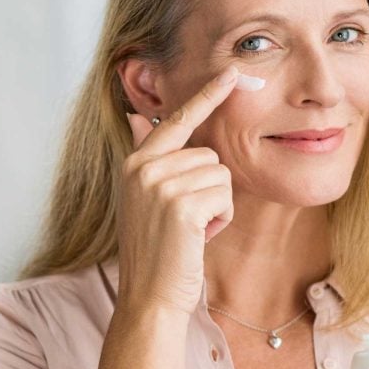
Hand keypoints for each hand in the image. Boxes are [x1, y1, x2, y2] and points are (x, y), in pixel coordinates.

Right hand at [118, 64, 238, 315]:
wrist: (150, 295)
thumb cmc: (157, 249)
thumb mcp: (146, 198)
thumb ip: (148, 156)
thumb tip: (138, 116)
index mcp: (137, 163)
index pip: (177, 119)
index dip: (206, 96)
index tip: (232, 73)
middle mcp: (144, 167)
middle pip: (210, 155)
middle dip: (210, 188)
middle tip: (188, 220)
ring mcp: (160, 184)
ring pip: (221, 175)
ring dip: (217, 205)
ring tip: (192, 229)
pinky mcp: (181, 205)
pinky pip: (225, 196)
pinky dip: (221, 218)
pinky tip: (200, 237)